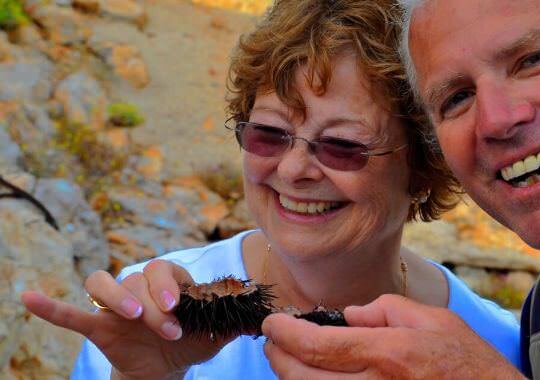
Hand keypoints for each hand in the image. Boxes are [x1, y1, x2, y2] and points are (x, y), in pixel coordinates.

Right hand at [22, 260, 233, 379]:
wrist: (167, 369)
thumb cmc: (192, 342)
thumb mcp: (215, 333)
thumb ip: (235, 320)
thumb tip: (263, 315)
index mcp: (168, 283)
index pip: (164, 270)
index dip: (169, 286)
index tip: (179, 309)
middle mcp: (140, 287)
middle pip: (136, 278)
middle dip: (152, 303)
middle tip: (168, 328)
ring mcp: (116, 305)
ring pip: (104, 284)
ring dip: (117, 297)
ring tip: (131, 317)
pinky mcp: (98, 326)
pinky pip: (71, 313)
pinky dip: (51, 306)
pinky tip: (26, 297)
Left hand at [262, 294, 523, 378]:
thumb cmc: (468, 364)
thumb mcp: (434, 320)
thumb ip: (387, 310)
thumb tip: (350, 314)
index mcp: (387, 354)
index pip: (317, 345)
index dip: (284, 334)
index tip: (271, 324)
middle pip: (302, 378)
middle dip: (278, 358)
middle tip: (274, 342)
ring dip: (291, 378)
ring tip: (290, 360)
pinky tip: (317, 378)